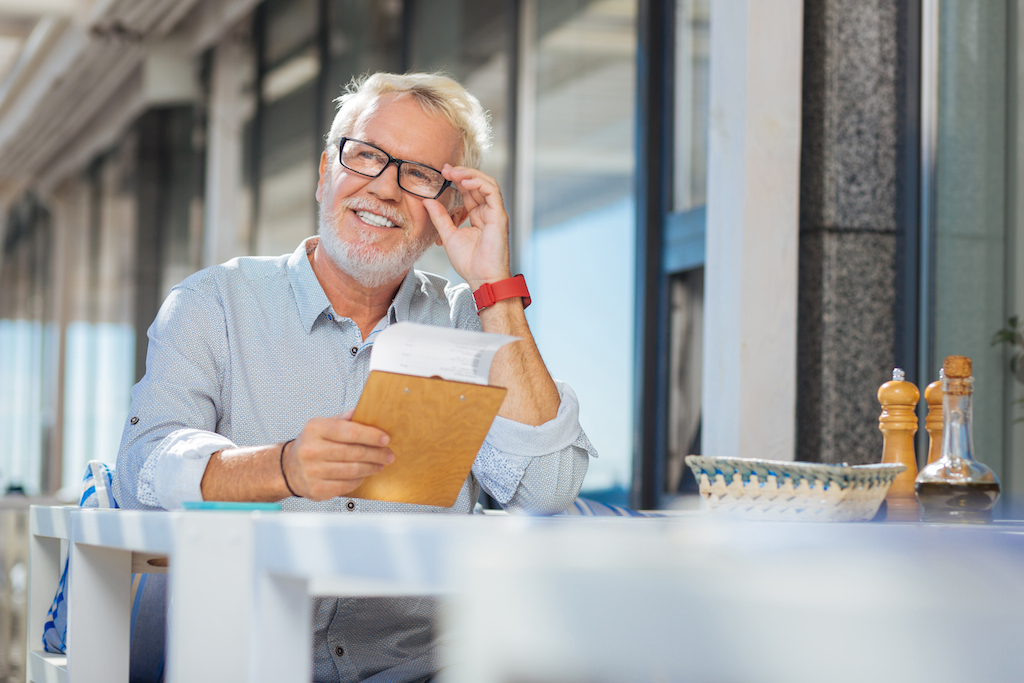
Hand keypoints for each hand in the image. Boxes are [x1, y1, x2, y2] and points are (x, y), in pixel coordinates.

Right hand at [282, 411, 394, 500]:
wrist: (289, 468)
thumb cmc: (311, 444)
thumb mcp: (323, 425)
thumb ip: (344, 419)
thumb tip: (365, 410)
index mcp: (315, 429)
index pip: (350, 431)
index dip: (371, 436)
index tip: (385, 439)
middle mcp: (311, 450)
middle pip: (354, 452)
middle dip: (376, 454)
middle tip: (388, 455)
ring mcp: (312, 471)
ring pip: (353, 470)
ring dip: (371, 468)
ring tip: (379, 464)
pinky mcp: (316, 488)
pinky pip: (347, 485)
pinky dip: (359, 480)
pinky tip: (364, 474)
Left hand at [424, 165, 511, 288]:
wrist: (482, 278)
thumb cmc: (469, 262)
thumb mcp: (448, 235)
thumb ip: (440, 217)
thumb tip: (427, 201)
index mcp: (477, 216)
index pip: (469, 191)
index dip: (457, 180)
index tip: (441, 173)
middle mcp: (488, 212)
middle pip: (477, 184)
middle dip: (461, 173)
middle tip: (445, 169)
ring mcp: (495, 213)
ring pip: (487, 183)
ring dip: (470, 175)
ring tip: (453, 172)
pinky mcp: (500, 215)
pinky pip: (492, 192)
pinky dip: (479, 183)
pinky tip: (464, 181)